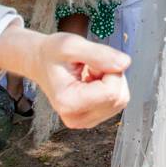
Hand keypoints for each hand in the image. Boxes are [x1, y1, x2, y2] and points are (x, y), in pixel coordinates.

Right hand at [0, 26, 130, 128]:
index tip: (91, 63)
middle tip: (89, 67)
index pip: (111, 92)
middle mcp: (77, 119)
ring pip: (121, 99)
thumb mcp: (71, 45)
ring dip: (110, 81)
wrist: (40, 62)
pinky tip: (92, 81)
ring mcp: (86, 121)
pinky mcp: (93, 118)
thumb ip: (99, 54)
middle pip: (119, 97)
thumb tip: (125, 63)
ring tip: (89, 74)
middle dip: (111, 75)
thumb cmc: (52, 54)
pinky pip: (117, 101)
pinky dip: (109, 87)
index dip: (109, 70)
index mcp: (68, 103)